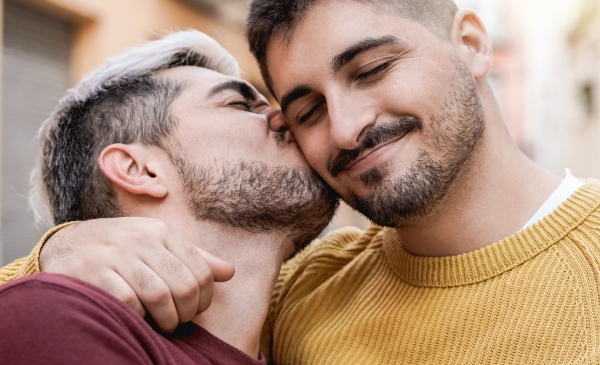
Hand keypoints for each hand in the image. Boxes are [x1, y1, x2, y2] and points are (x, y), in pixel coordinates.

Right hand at [39, 217, 234, 332]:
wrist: (68, 244)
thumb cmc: (123, 248)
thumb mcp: (158, 244)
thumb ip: (194, 258)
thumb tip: (230, 272)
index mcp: (161, 232)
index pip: (202, 271)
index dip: (204, 299)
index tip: (195, 309)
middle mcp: (140, 240)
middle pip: (184, 286)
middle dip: (187, 312)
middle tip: (179, 320)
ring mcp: (115, 255)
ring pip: (159, 297)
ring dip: (166, 320)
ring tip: (163, 324)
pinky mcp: (92, 274)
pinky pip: (128, 304)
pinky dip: (138, 317)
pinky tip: (137, 317)